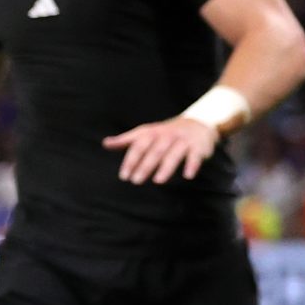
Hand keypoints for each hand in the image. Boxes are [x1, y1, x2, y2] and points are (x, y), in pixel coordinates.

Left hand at [104, 116, 219, 185]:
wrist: (198, 123)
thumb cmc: (165, 133)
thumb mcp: (145, 133)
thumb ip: (126, 140)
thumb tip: (105, 143)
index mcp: (153, 133)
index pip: (139, 146)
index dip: (131, 160)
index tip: (123, 176)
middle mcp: (168, 135)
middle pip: (156, 151)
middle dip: (145, 166)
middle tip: (136, 181)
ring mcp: (184, 140)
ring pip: (174, 154)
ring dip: (166, 167)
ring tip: (157, 181)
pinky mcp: (199, 147)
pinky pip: (196, 156)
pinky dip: (192, 165)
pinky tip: (187, 176)